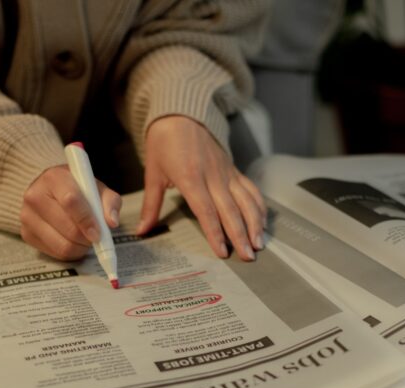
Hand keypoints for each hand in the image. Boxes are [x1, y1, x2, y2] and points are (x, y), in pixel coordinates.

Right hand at [20, 165, 120, 260]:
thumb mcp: (96, 187)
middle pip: (67, 227)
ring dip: (80, 248)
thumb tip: (112, 222)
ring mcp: (27, 216)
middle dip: (87, 238)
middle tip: (96, 237)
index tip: (98, 233)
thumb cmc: (77, 189)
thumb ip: (109, 201)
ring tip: (86, 239)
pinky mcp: (26, 234)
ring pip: (61, 245)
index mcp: (54, 178)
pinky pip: (55, 254)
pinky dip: (70, 252)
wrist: (50, 192)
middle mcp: (35, 195)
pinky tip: (73, 241)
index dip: (87, 220)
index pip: (71, 201)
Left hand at [140, 115, 265, 259]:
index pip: (206, 211)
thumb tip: (141, 230)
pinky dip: (259, 206)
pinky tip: (263, 222)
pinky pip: (250, 189)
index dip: (215, 233)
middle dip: (241, 235)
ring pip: (246, 200)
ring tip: (259, 244)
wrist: (181, 113)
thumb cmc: (164, 143)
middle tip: (249, 257)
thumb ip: (151, 205)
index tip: (223, 252)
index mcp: (190, 178)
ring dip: (255, 223)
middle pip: (231, 210)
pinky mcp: (234, 169)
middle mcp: (213, 176)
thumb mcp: (153, 173)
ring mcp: (226, 172)